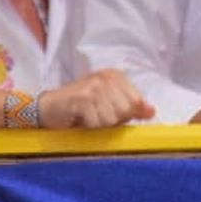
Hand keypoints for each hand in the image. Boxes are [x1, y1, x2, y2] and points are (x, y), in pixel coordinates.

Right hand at [39, 69, 154, 128]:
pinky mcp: (82, 98)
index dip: (125, 114)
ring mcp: (94, 86)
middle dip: (112, 120)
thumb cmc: (82, 107)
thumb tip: (152, 111)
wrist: (48, 107)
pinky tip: (79, 117)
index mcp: (116, 76)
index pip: (137, 102)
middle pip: (126, 110)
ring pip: (112, 118)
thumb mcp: (110, 105)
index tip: (108, 110)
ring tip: (88, 115)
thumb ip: (133, 108)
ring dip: (99, 123)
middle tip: (96, 114)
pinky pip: (97, 122)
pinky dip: (89, 125)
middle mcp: (106, 77)